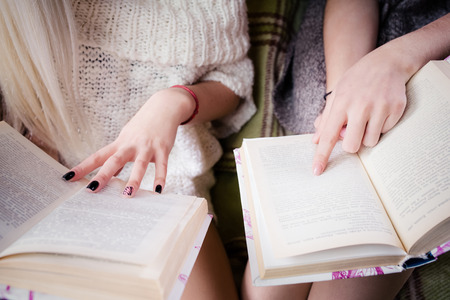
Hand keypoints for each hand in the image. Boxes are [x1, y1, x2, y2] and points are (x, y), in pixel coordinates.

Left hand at [63, 87, 194, 196]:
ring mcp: (147, 146)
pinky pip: (162, 166)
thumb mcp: (128, 138)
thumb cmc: (144, 125)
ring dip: (134, 180)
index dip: (83, 167)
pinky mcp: (163, 148)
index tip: (68, 178)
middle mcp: (131, 145)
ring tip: (127, 195)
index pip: (98, 156)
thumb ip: (121, 155)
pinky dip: (160, 178)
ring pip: (139, 165)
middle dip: (103, 175)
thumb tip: (113, 173)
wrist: (164, 107)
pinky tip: (158, 192)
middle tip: (92, 190)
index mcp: (119, 143)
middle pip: (114, 161)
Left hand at [312, 49, 408, 174]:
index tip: (317, 171)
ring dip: (367, 136)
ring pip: (370, 142)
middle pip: (351, 146)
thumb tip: (316, 140)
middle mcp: (360, 106)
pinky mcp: (396, 109)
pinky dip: (382, 127)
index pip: (328, 135)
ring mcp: (379, 108)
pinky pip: (386, 132)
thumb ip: (327, 117)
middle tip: (353, 131)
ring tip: (368, 117)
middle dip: (351, 144)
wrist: (387, 62)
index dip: (322, 155)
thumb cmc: (357, 80)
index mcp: (341, 103)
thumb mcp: (338, 93)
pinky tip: (381, 111)